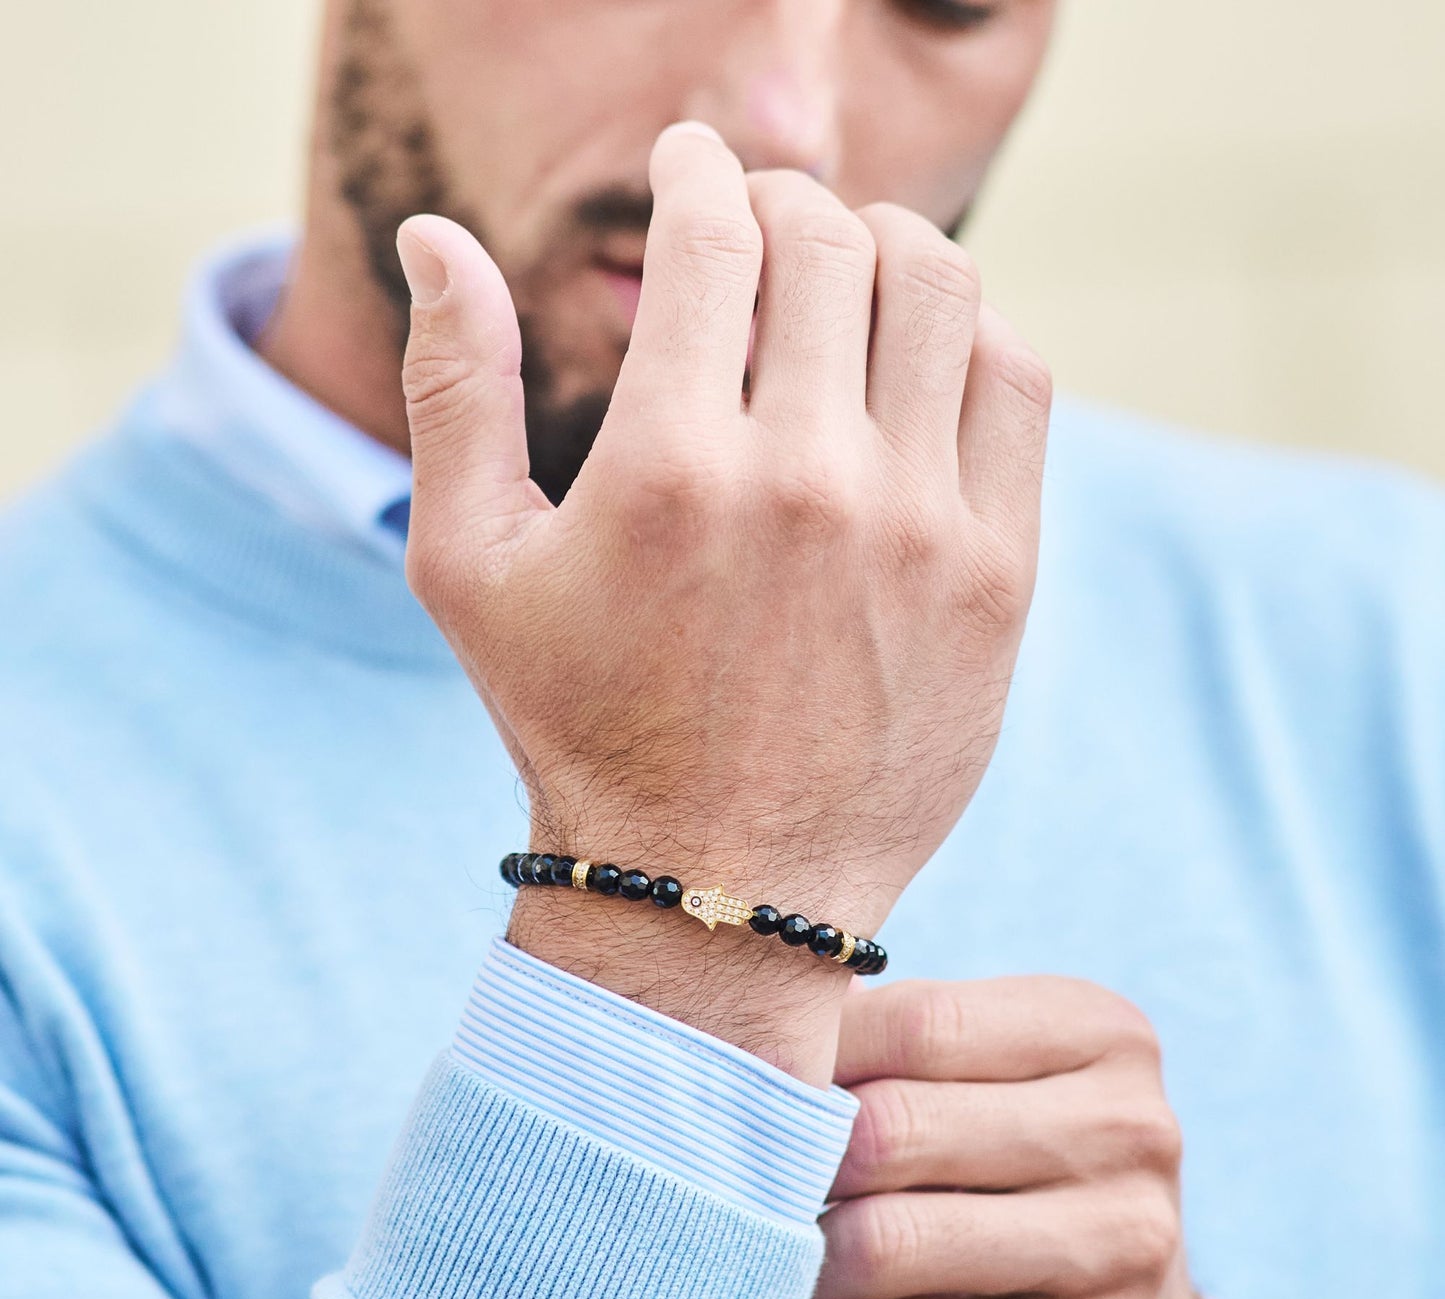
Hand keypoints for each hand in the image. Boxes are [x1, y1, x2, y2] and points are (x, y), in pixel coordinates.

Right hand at [396, 124, 1049, 1075]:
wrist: (719, 887)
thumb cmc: (580, 727)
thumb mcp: (471, 570)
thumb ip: (455, 389)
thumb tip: (433, 234)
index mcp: (670, 466)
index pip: (711, 233)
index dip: (697, 169)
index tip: (692, 162)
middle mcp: (807, 481)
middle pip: (831, 240)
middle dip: (786, 198)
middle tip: (763, 218)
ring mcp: (919, 527)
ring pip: (940, 289)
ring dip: (889, 243)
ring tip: (849, 265)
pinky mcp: (998, 577)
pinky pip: (1015, 385)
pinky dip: (970, 333)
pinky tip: (918, 356)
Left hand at [777, 978, 1248, 1298]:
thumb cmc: (1012, 1186)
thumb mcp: (985, 1090)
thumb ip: (897, 1037)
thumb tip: (760, 1012)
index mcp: (1105, 1037)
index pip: (922, 1022)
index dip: (816, 1053)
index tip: (741, 1079)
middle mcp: (1133, 1134)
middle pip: (896, 1127)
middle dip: (795, 1162)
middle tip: (720, 1176)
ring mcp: (1122, 1255)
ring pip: (887, 1240)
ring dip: (791, 1259)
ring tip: (737, 1255)